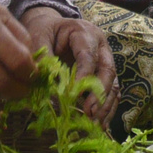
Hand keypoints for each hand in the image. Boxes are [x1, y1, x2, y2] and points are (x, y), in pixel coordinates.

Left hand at [20, 6, 118, 127]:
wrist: (53, 28)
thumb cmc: (46, 31)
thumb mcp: (39, 37)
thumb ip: (43, 57)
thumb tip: (47, 82)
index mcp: (85, 33)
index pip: (89, 56)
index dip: (84, 76)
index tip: (73, 95)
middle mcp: (100, 46)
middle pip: (108, 70)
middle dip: (100, 93)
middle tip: (90, 112)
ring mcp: (105, 60)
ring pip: (113, 83)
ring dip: (106, 105)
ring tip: (96, 124)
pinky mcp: (104, 73)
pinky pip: (111, 91)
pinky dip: (107, 108)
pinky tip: (101, 123)